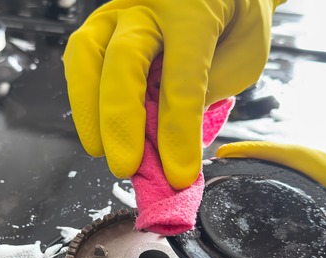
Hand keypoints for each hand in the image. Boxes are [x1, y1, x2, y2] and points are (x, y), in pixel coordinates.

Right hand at [63, 0, 281, 189]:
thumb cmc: (236, 20)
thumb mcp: (245, 55)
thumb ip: (208, 90)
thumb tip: (167, 138)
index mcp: (194, 11)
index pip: (181, 78)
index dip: (177, 131)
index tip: (178, 173)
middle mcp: (149, 4)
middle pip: (124, 61)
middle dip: (120, 121)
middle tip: (125, 166)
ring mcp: (118, 10)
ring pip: (86, 54)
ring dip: (87, 109)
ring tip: (99, 149)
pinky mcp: (100, 24)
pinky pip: (79, 59)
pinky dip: (83, 96)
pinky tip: (95, 125)